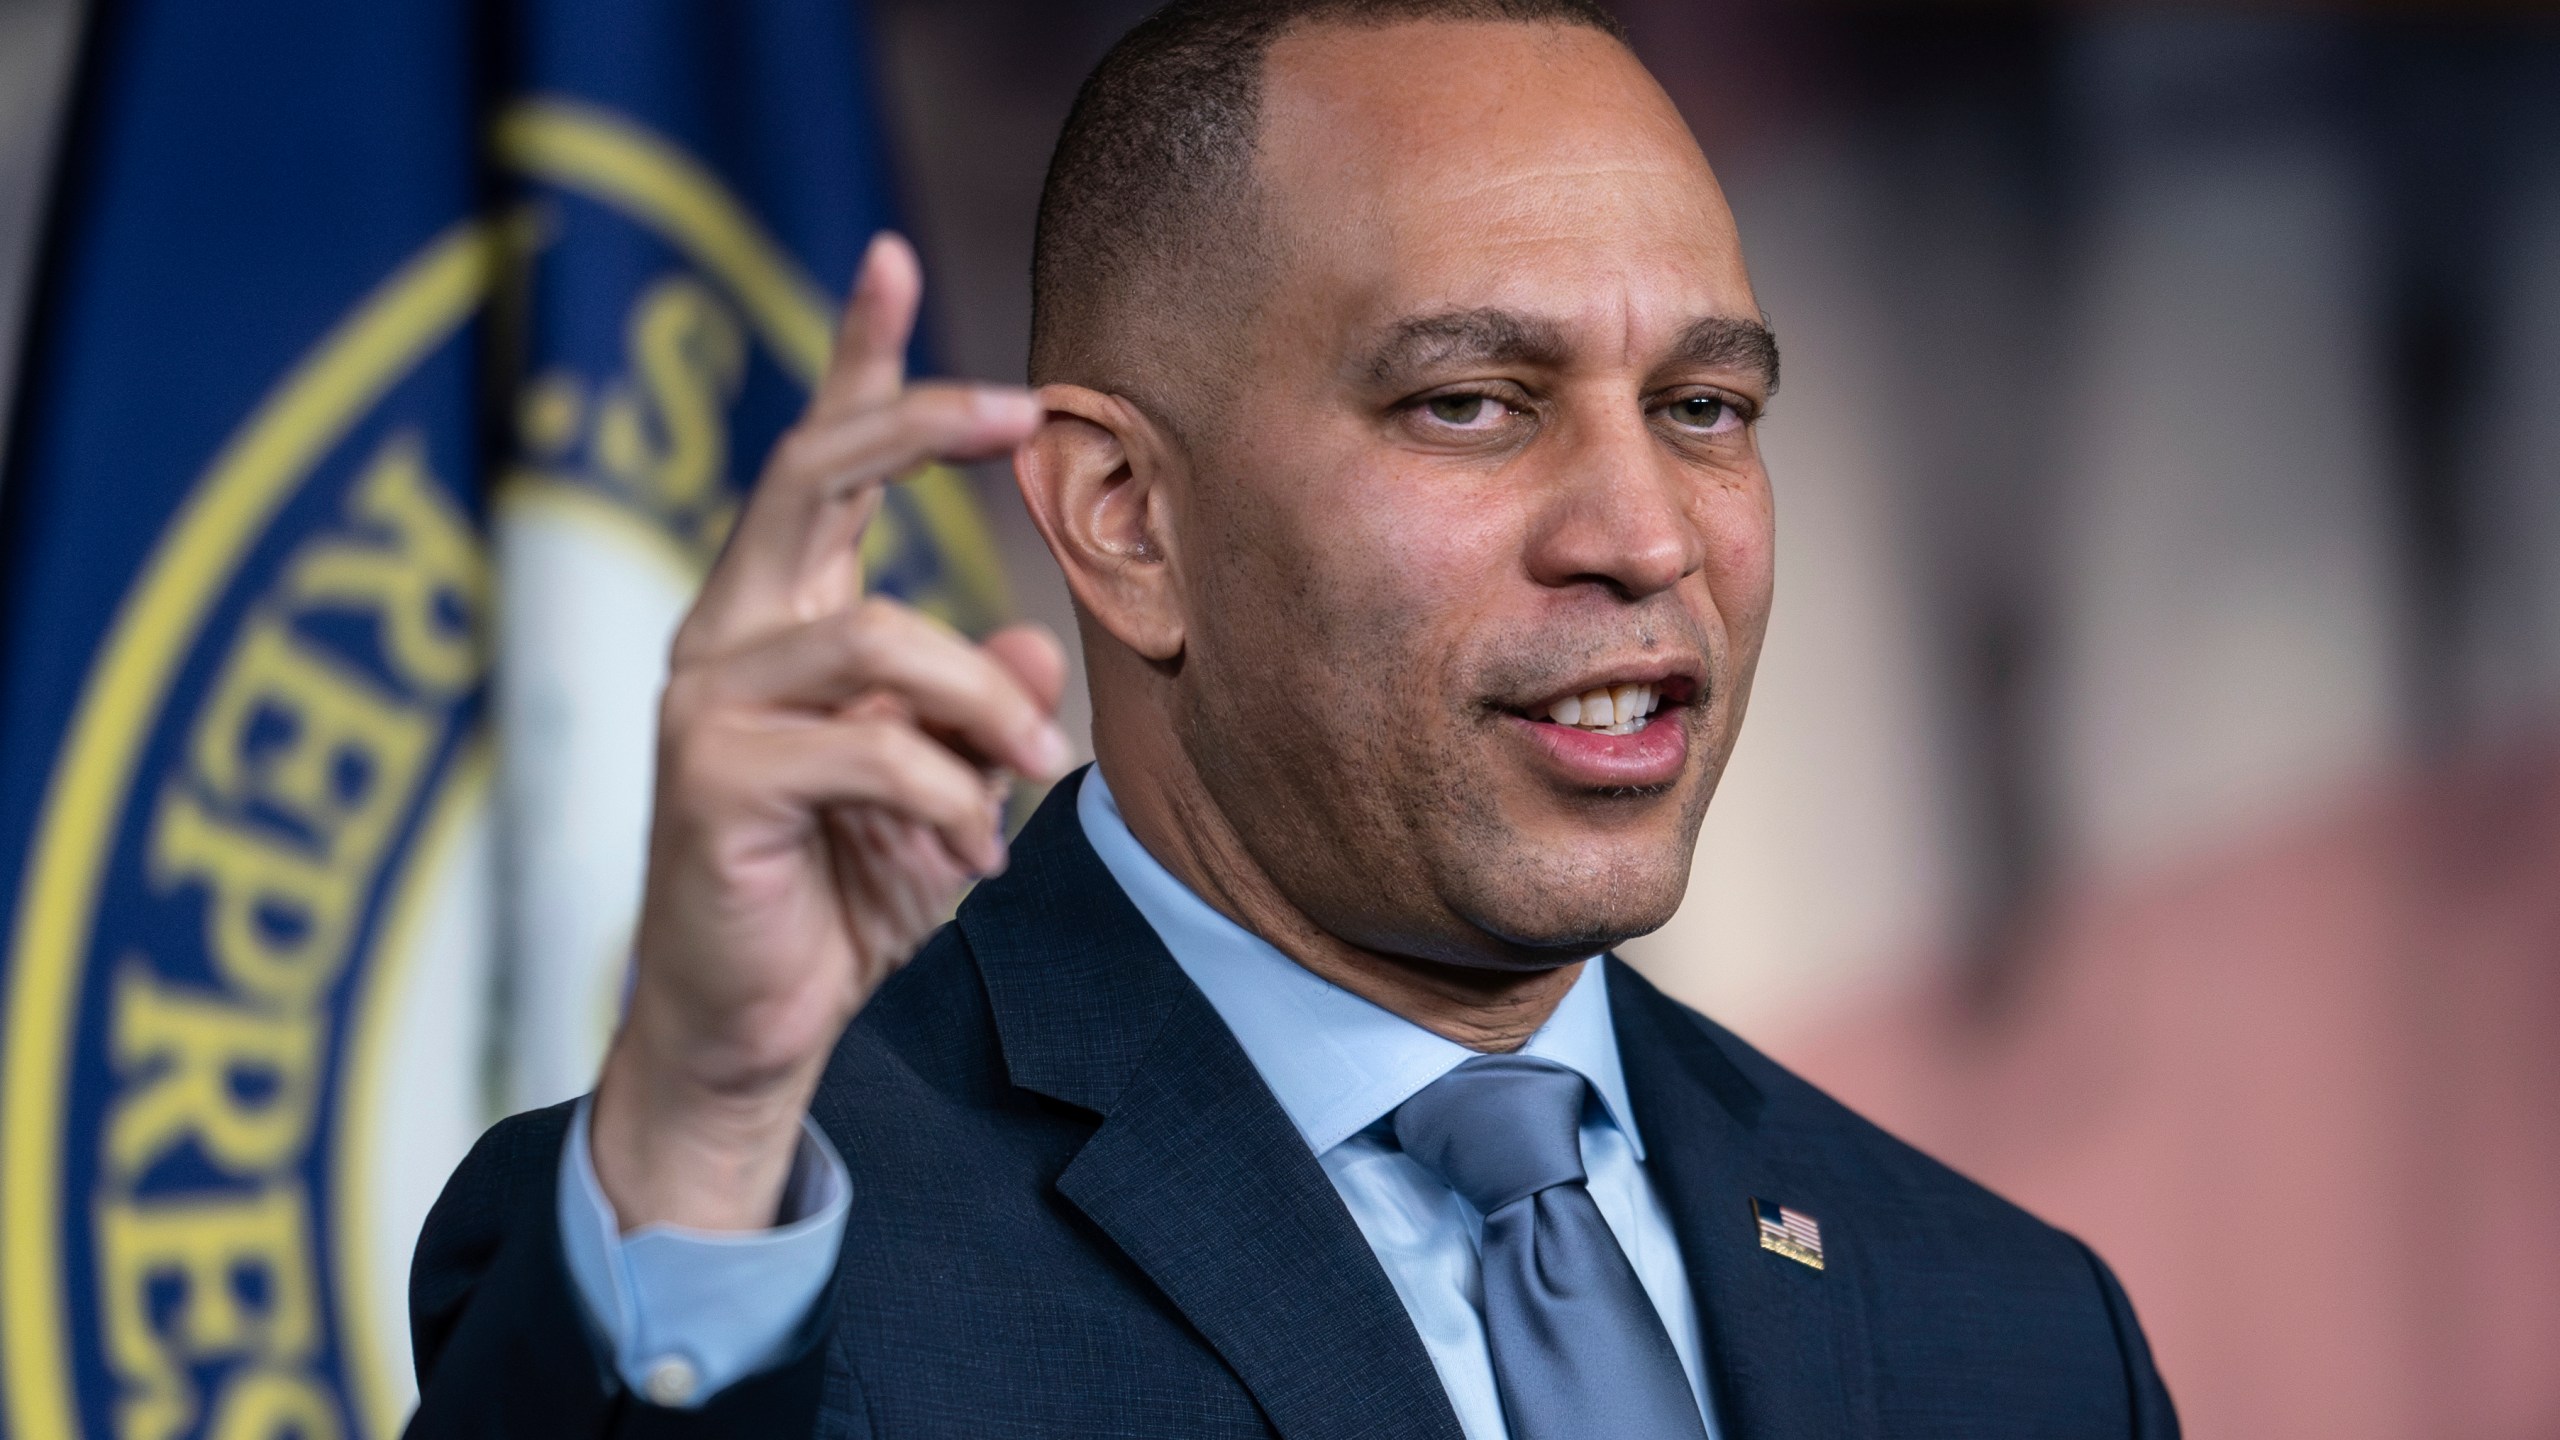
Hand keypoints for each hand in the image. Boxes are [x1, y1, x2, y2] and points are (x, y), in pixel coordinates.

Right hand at [589, 234, 1069, 1230]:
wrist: (753, 1028)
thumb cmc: (841, 896)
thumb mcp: (944, 790)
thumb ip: (980, 712)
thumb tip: (1035, 652)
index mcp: (777, 617)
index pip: (812, 461)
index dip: (855, 359)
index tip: (892, 256)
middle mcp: (726, 634)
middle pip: (809, 475)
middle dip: (918, 423)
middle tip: (1021, 410)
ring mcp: (704, 700)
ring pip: (884, 641)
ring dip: (985, 713)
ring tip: (1030, 784)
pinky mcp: (711, 779)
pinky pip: (874, 751)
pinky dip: (949, 800)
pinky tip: (967, 855)